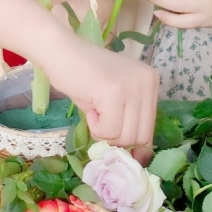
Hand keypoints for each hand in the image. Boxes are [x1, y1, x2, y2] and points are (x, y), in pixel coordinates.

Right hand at [37, 29, 158, 148]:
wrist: (61, 52)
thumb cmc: (84, 77)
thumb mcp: (116, 100)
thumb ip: (129, 121)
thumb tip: (140, 158)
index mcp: (151, 82)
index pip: (149, 130)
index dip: (130, 140)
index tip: (113, 136)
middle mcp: (148, 82)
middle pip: (140, 137)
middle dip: (116, 137)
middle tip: (99, 118)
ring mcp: (133, 86)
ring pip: (125, 137)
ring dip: (104, 132)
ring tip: (94, 109)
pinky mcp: (115, 92)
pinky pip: (109, 131)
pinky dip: (94, 126)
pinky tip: (89, 106)